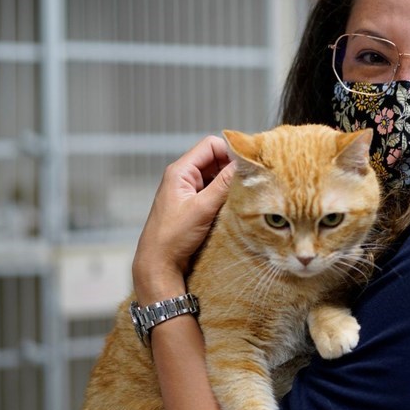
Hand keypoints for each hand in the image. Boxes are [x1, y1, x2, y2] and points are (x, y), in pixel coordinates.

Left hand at [133, 135, 234, 300]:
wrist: (159, 264)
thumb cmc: (173, 236)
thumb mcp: (203, 208)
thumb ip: (224, 184)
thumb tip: (244, 164)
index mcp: (180, 171)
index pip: (211, 146)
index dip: (231, 152)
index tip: (248, 165)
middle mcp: (184, 178)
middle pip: (215, 160)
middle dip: (233, 169)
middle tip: (250, 182)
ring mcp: (188, 192)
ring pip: (217, 177)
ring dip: (230, 185)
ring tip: (243, 196)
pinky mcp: (194, 206)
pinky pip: (214, 193)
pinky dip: (226, 197)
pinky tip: (234, 207)